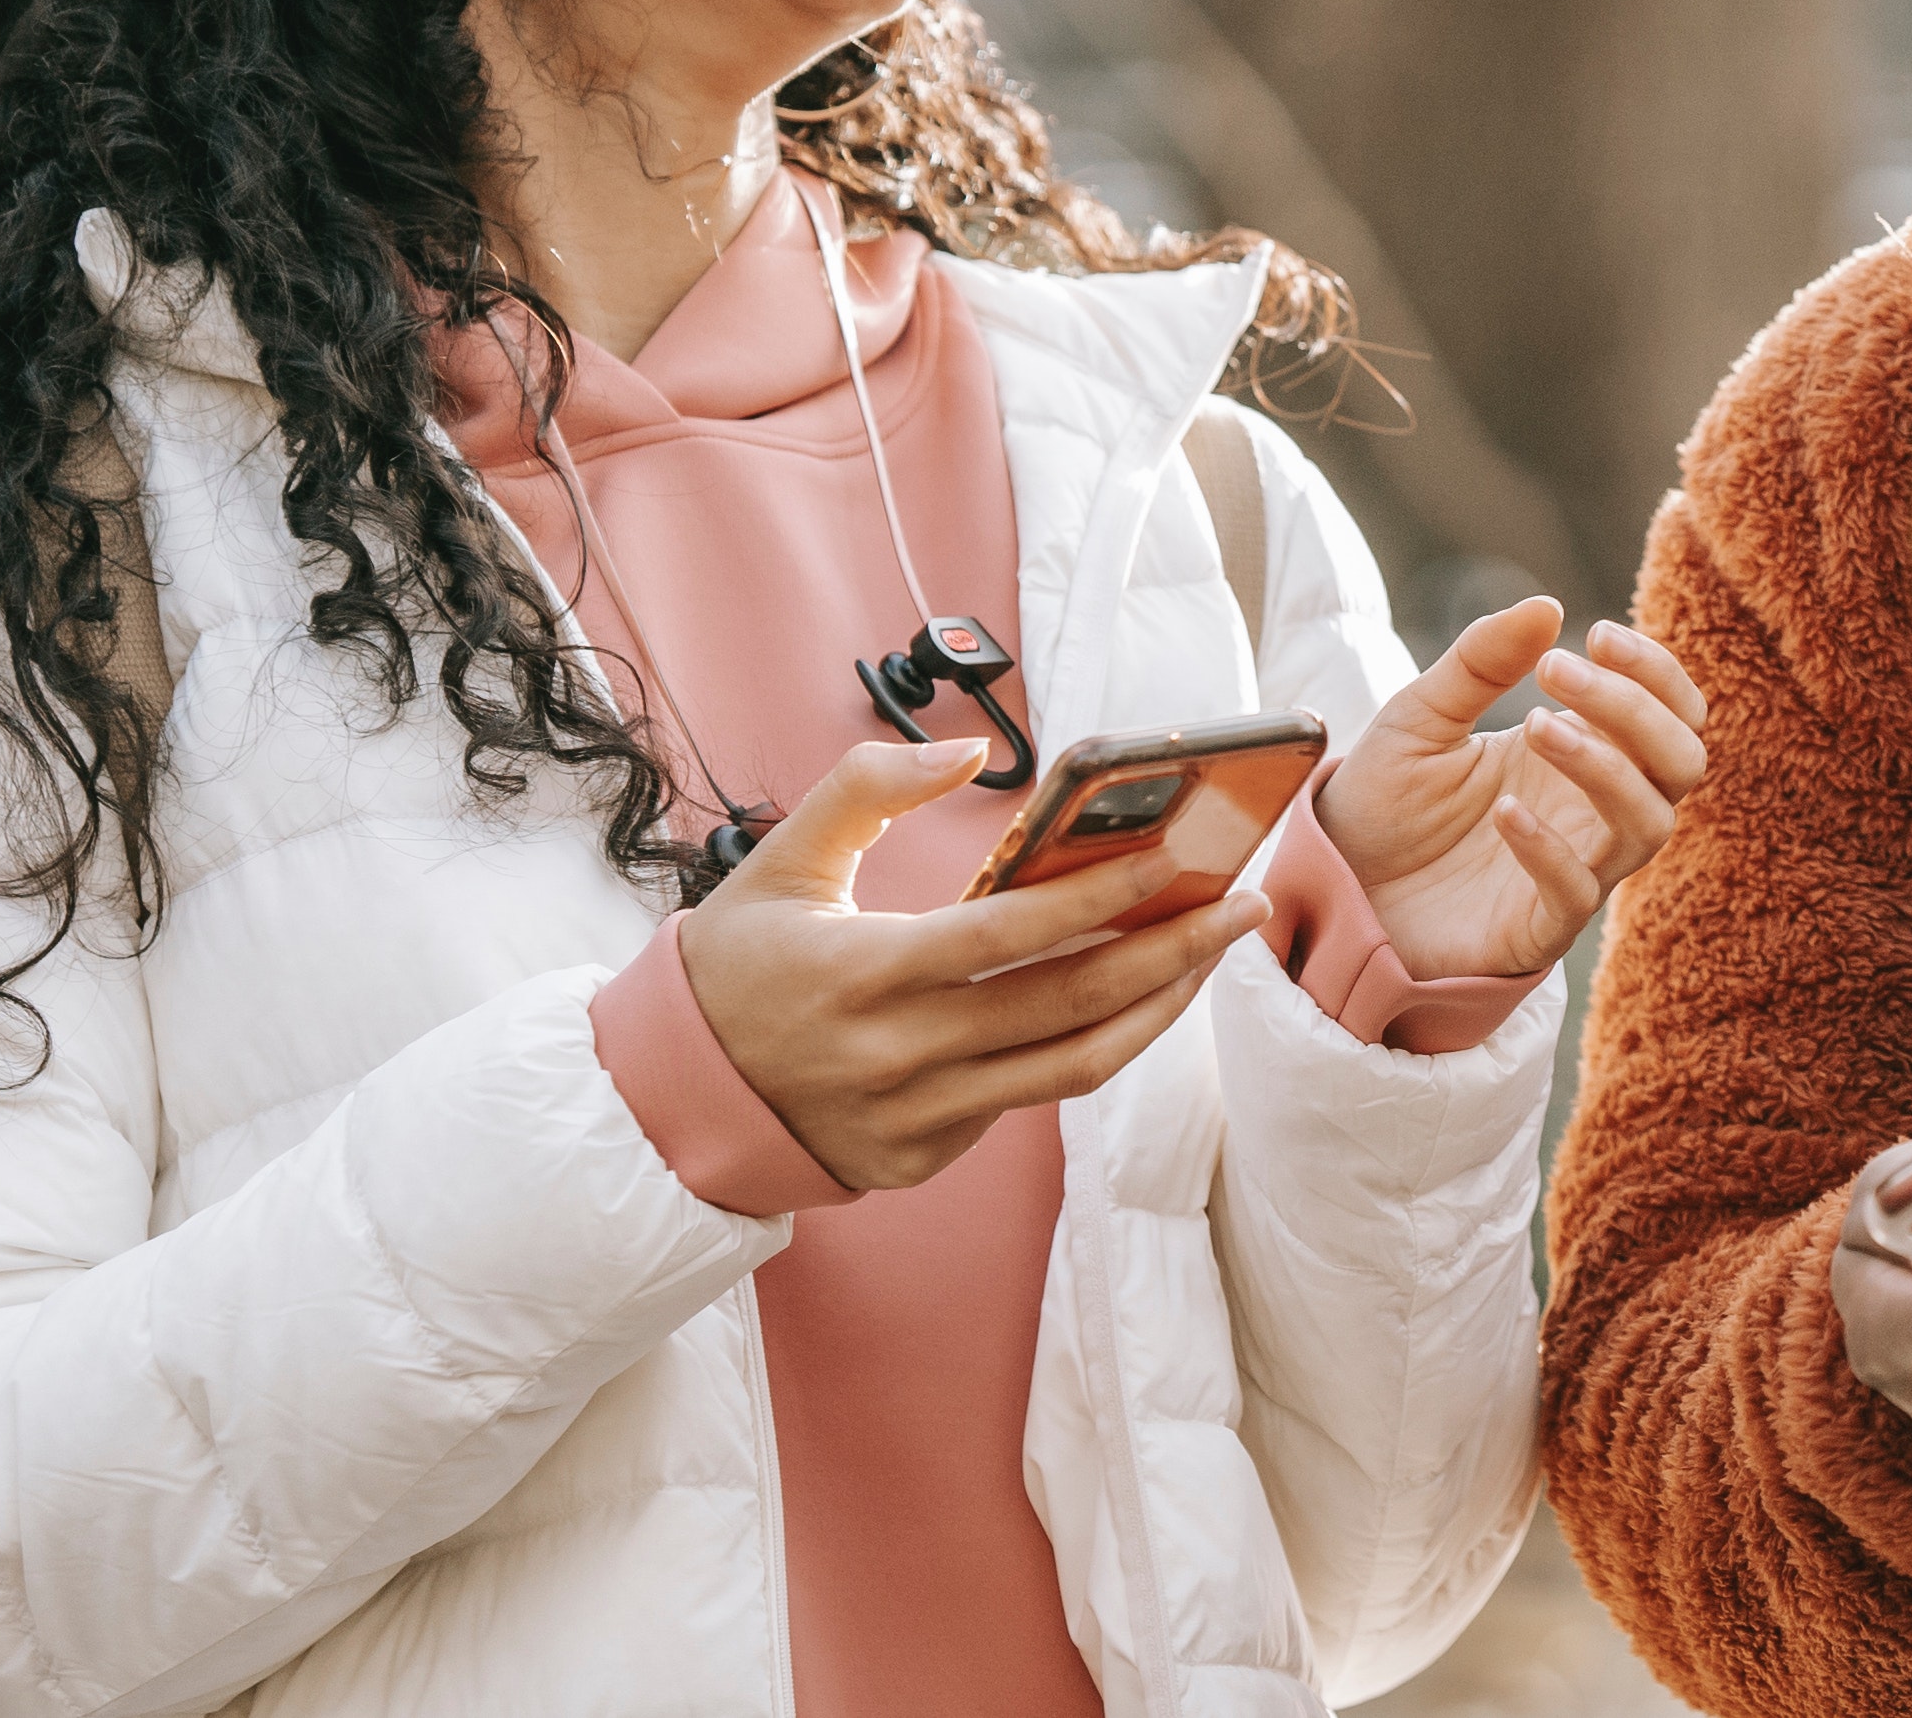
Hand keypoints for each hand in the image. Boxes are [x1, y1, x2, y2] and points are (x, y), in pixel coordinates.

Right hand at [676, 737, 1268, 1191]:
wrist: (670, 1099)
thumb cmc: (735, 965)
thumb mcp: (778, 860)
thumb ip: (864, 787)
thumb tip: (964, 753)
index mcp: (862, 974)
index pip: (1008, 937)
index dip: (1099, 899)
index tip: (1177, 860)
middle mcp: (897, 1056)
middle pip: (1067, 1009)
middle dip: (1170, 955)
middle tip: (1241, 905)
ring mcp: (915, 1119)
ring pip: (1071, 1070)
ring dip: (1157, 1010)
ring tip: (1212, 955)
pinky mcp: (924, 1158)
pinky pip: (1028, 1100)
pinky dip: (1089, 1048)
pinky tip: (1132, 999)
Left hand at [1316, 598, 1709, 979]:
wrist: (1333, 886)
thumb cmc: (1387, 803)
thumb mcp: (1421, 714)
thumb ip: (1481, 661)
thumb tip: (1548, 603)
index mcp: (1582, 750)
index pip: (1670, 710)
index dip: (1654, 670)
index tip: (1595, 633)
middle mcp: (1592, 809)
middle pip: (1681, 761)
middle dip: (1637, 708)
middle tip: (1556, 669)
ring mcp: (1575, 869)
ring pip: (1649, 824)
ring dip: (1606, 767)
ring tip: (1533, 726)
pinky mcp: (1539, 928)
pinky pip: (1578, 892)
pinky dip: (1550, 848)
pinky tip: (1503, 813)